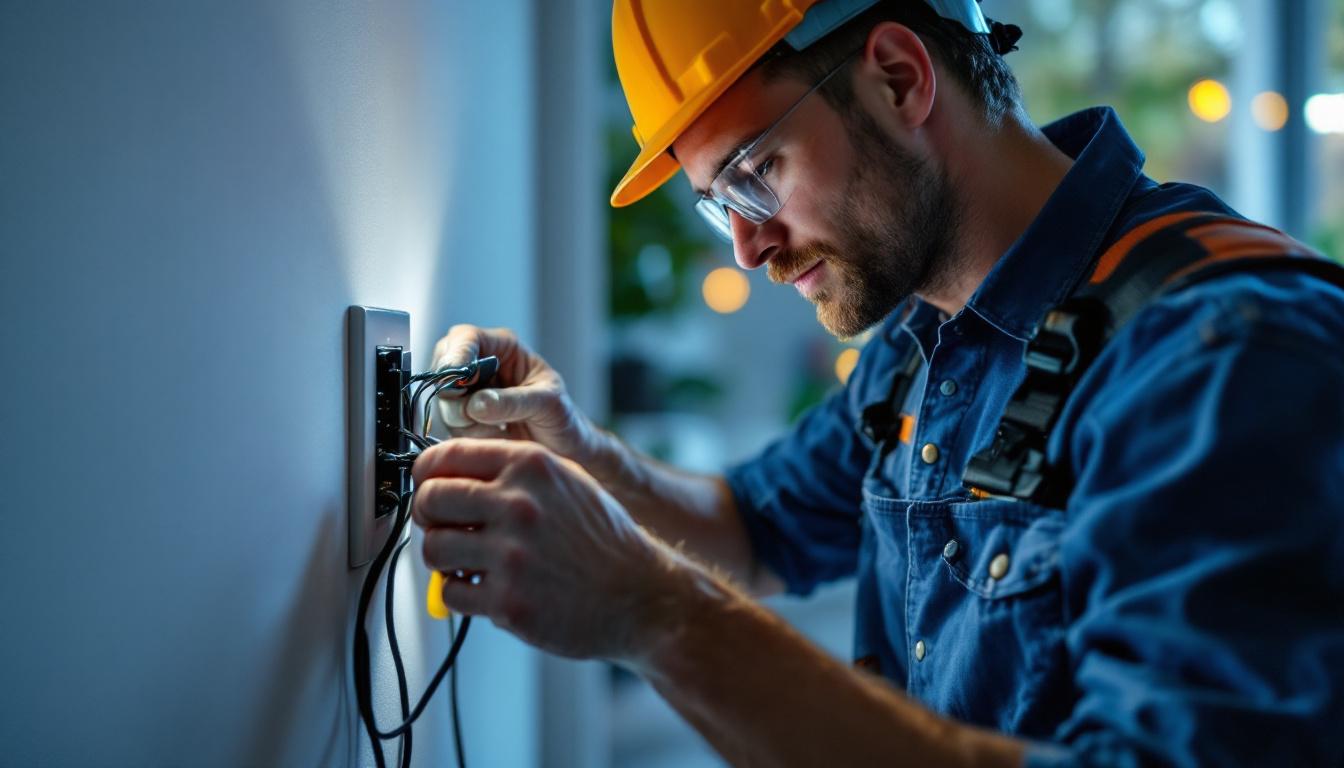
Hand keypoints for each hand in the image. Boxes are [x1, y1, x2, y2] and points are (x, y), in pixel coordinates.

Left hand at [411, 438, 681, 661]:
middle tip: (444, 527)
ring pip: (433, 549)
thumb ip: (512, 471)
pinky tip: (486, 588)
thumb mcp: (567, 481)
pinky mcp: (509, 602)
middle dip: (430, 516)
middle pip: (430, 500)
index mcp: (531, 467)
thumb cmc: (602, 541)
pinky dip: (461, 593)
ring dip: (443, 558)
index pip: (446, 456)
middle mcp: (519, 505)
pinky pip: (450, 593)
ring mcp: (512, 555)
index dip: (427, 473)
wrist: (640, 596)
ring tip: (468, 562)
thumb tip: (451, 472)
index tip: (428, 485)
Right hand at [430, 325, 610, 468]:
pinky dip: (468, 436)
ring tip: (498, 430)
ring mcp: (469, 393)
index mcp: (504, 348)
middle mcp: (481, 366)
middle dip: (454, 393)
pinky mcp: (463, 419)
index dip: (457, 354)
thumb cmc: (562, 417)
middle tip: (473, 413)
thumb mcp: (547, 404)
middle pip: (444, 367)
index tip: (458, 379)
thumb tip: (476, 404)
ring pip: (444, 401)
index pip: (467, 337)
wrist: (564, 448)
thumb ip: (514, 402)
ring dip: (464, 420)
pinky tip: (493, 437)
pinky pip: (449, 426)